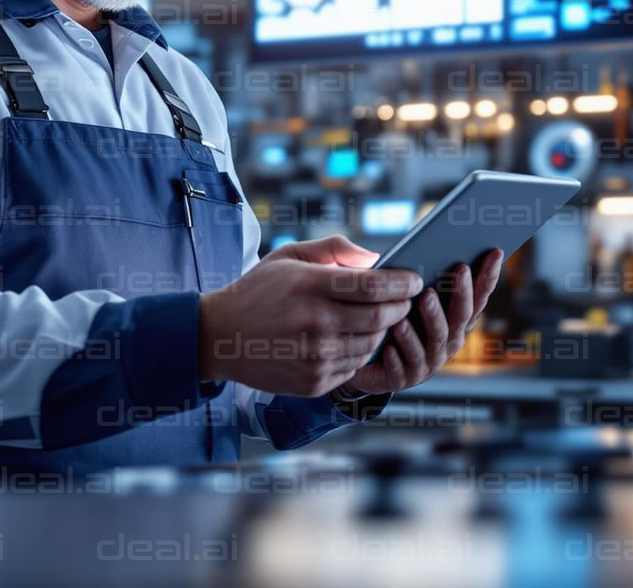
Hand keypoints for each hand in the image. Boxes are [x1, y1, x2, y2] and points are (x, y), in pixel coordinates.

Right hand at [199, 246, 420, 397]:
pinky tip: (350, 340)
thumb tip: (375, 257)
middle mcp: (314, 323)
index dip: (401, 283)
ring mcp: (314, 357)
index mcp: (310, 286)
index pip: (373, 286)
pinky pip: (353, 367)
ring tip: (377, 320)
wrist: (219, 337)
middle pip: (380, 318)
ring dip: (381, 332)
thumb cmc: (258, 290)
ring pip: (371, 345)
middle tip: (403, 301)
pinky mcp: (313, 382)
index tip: (413, 281)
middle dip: (399, 308)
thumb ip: (334, 249)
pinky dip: (359, 353)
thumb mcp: (288, 256)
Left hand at [339, 248, 502, 395]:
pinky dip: (399, 354)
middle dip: (462, 293)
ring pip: (435, 339)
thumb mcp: (408, 300)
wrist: (368, 366)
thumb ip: (418, 280)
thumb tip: (427, 245)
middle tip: (460, 269)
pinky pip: (403, 366)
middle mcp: (448, 343)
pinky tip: (390, 345)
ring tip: (424, 298)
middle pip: (460, 317)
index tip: (495, 253)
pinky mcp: (404, 379)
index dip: (488, 278)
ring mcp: (428, 363)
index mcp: (454, 323)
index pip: (478, 299)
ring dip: (432, 318)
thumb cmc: (394, 323)